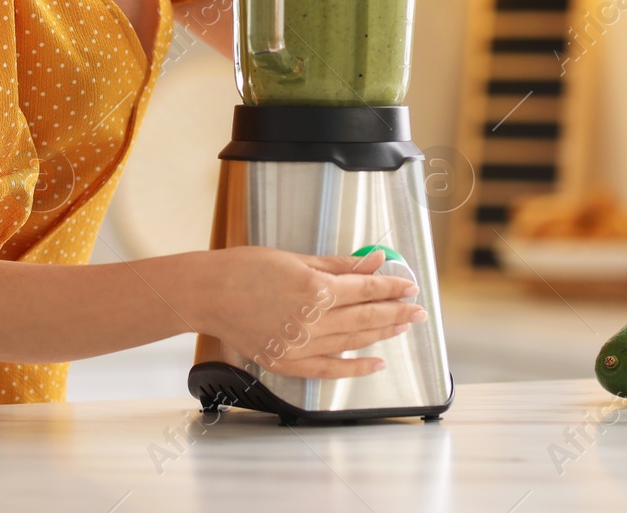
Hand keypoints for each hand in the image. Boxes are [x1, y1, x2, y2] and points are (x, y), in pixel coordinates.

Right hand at [199, 246, 425, 378]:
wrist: (208, 293)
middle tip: (419, 310)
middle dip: (397, 312)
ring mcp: (301, 345)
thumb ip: (338, 265)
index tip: (410, 285)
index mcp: (315, 289)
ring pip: (354, 341)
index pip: (366, 288)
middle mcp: (313, 321)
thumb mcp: (296, 258)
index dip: (392, 286)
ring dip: (382, 333)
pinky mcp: (288, 362)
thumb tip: (373, 261)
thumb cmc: (245, 268)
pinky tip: (376, 362)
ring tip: (403, 327)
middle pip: (367, 317)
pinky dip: (356, 367)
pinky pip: (330, 369)